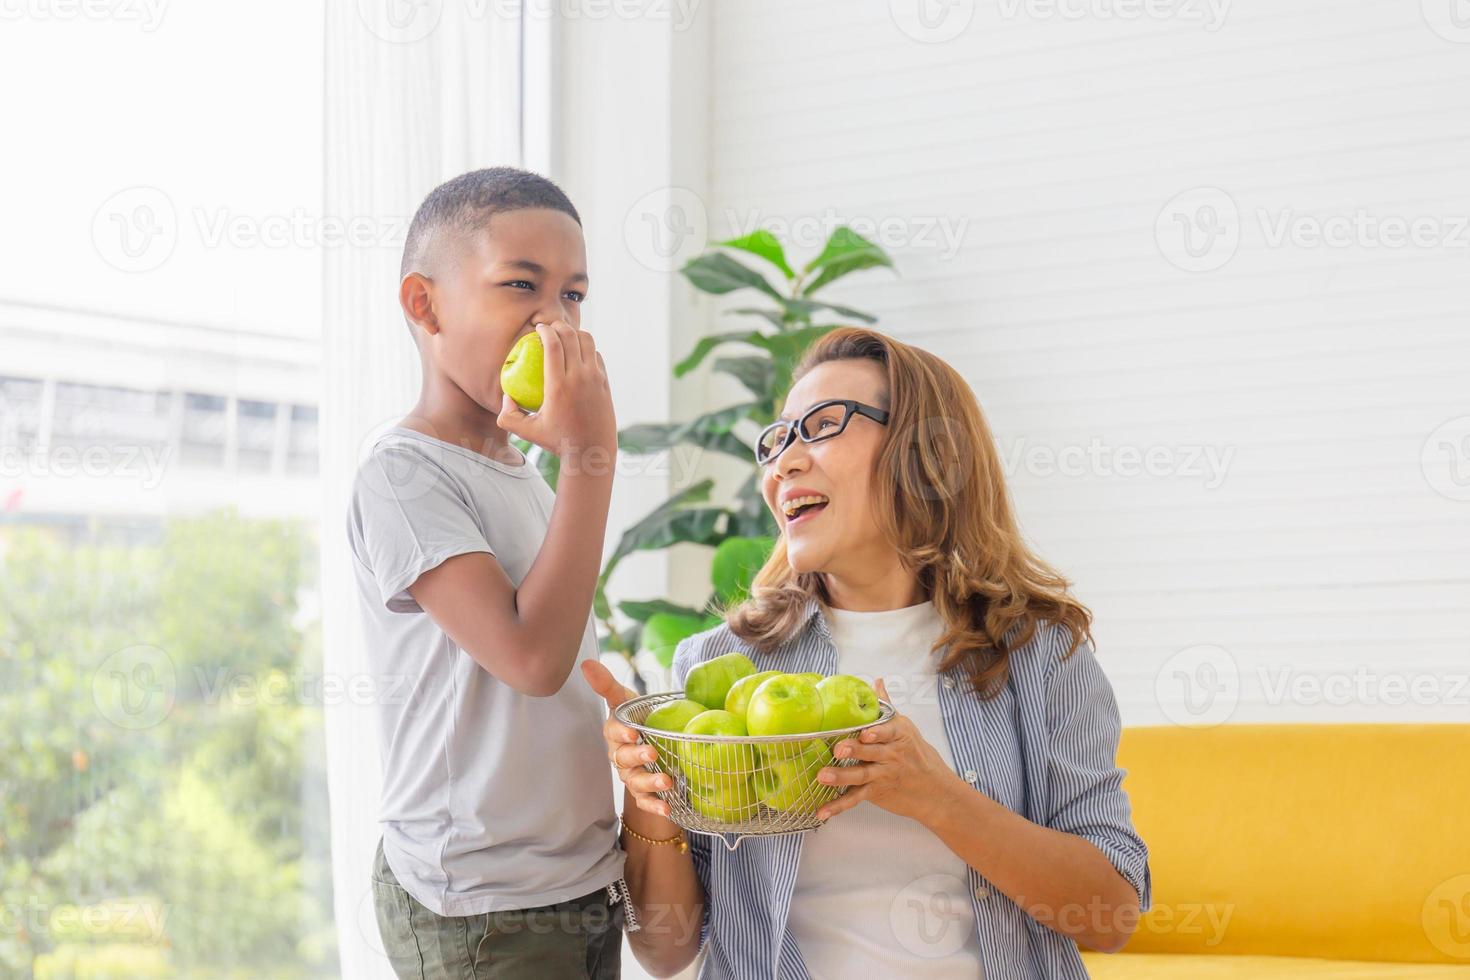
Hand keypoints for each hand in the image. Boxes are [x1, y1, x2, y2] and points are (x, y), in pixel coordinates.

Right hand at [498, 320, 615, 463]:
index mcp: (559, 385)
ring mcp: (596, 378)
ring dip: (575, 334)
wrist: (592, 451)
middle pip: (571, 336)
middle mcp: (579, 378)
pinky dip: (587, 349)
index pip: (553, 345)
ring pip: (588, 341)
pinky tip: (578, 355)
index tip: (538, 328)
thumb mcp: (528, 432)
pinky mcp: (605, 382)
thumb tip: (505, 397)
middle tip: (549, 328)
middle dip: (558, 326)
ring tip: (564, 337)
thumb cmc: (558, 442)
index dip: (545, 330)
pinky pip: (597, 356)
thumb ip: (508, 417)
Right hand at [581, 660, 675, 818]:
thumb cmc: (638, 717)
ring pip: (635, 782)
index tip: (633, 732)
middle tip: (653, 754)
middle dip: (637, 757)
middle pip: (624, 759)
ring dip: (649, 784)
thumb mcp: (626, 699)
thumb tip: (585, 663)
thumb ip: (607, 684)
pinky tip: (667, 808)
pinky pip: (646, 802)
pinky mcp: (646, 792)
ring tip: (666, 781)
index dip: (622, 733)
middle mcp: (621, 757)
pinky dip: (655, 806)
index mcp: (616, 734)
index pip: (613, 733)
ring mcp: (632, 775)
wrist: (656, 740)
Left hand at [814, 678, 962, 824]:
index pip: (887, 732)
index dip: (876, 732)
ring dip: (841, 777)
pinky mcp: (876, 792)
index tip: (865, 733)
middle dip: (855, 751)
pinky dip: (837, 805)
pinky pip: (855, 798)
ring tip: (823, 776)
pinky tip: (821, 811)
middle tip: (838, 750)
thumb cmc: (916, 754)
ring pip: (861, 775)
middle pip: (871, 752)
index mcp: (897, 735)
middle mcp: (890, 755)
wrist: (935, 790)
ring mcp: (883, 774)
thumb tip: (877, 681)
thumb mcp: (904, 728)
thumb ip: (886, 706)